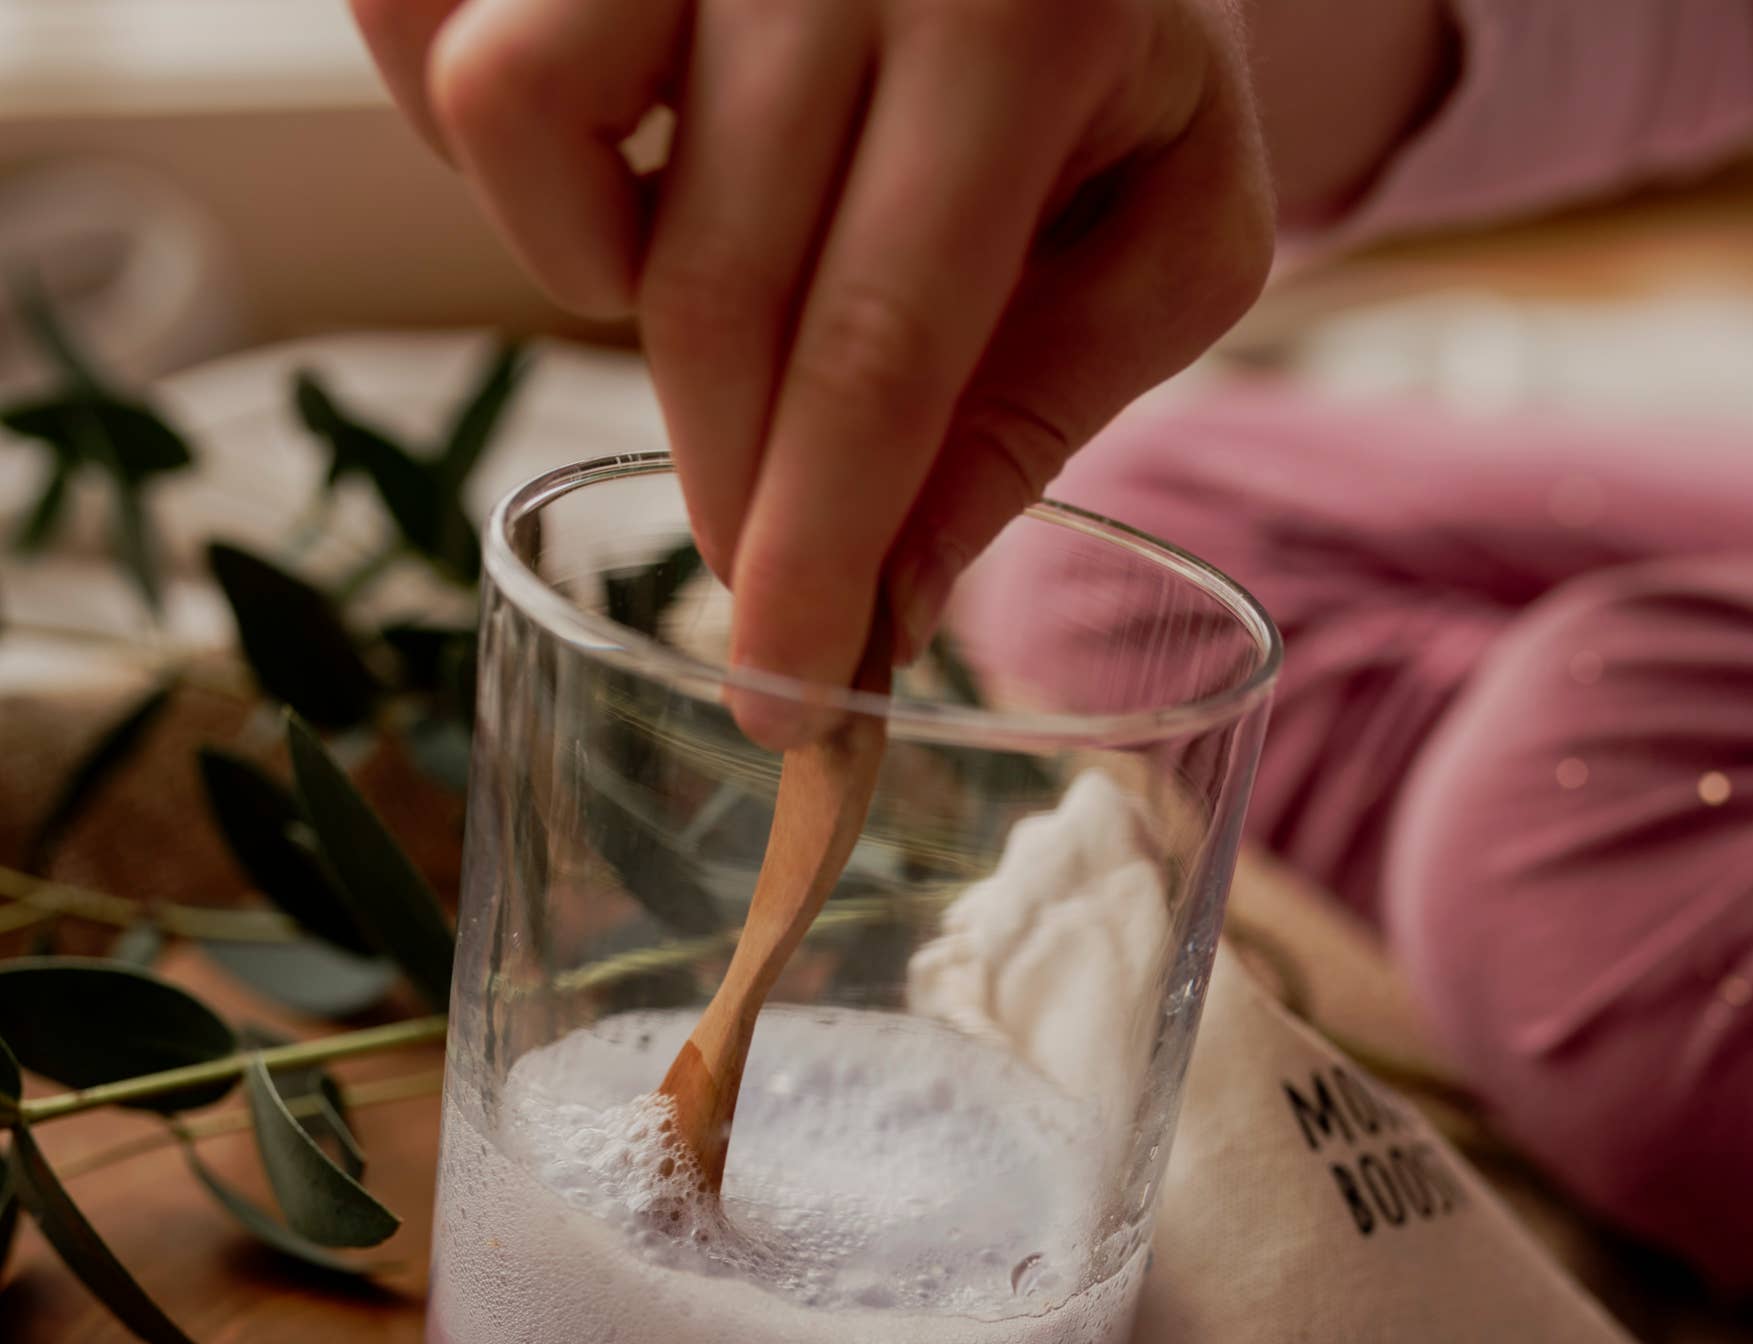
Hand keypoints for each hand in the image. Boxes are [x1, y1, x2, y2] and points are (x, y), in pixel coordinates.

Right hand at [351, 0, 1273, 713]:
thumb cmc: (1117, 49)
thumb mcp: (1172, 224)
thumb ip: (1049, 404)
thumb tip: (895, 594)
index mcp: (1019, 18)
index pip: (878, 348)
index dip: (812, 555)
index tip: (781, 708)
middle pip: (708, 290)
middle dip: (728, 480)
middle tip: (769, 551)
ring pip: (517, 119)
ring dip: (591, 262)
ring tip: (703, 258)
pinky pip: (422, 26)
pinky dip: (498, 141)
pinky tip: (618, 157)